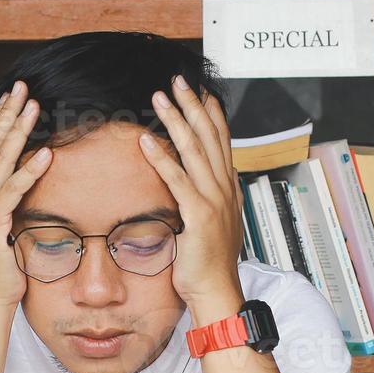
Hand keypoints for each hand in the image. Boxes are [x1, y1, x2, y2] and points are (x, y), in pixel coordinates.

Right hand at [0, 79, 52, 309]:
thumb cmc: (0, 265)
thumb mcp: (1, 226)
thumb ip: (6, 201)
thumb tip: (22, 181)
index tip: (11, 96)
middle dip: (6, 113)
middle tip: (22, 88)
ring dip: (17, 131)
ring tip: (33, 107)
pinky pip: (13, 191)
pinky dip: (28, 170)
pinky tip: (44, 153)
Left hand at [137, 75, 245, 316]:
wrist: (216, 291)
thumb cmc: (210, 264)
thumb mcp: (214, 225)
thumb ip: (209, 202)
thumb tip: (203, 188)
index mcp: (228, 189)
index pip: (222, 142)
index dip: (212, 114)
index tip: (201, 92)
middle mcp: (224, 189)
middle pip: (210, 136)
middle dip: (193, 105)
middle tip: (178, 80)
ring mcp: (214, 200)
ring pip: (195, 150)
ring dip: (176, 120)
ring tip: (160, 98)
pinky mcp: (198, 216)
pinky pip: (178, 180)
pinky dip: (161, 158)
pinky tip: (146, 142)